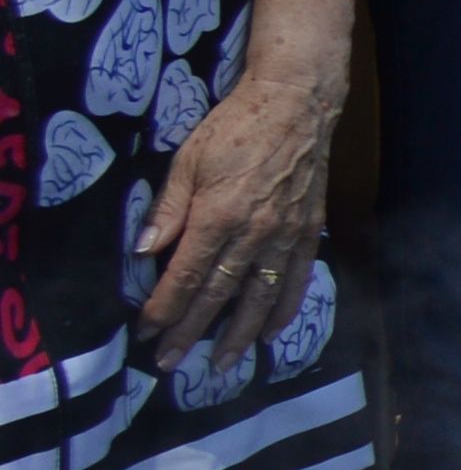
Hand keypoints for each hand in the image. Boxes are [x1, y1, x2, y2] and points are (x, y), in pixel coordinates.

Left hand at [131, 46, 338, 368]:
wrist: (297, 105)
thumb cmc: (234, 127)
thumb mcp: (188, 160)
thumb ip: (169, 209)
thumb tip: (142, 252)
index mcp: (219, 216)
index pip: (185, 275)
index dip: (163, 308)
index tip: (145, 332)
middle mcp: (254, 234)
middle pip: (219, 294)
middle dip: (191, 332)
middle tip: (169, 364)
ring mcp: (286, 236)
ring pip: (260, 296)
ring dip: (238, 334)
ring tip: (223, 364)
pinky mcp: (308, 231)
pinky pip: (297, 279)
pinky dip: (284, 309)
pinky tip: (270, 332)